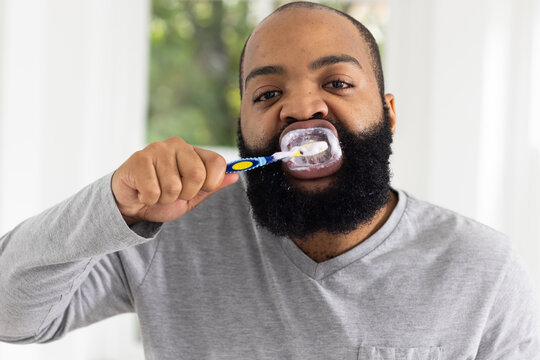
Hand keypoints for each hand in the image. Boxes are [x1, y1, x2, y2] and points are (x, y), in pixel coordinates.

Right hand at [111, 137, 238, 225]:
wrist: (131, 203)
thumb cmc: (163, 197)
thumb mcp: (192, 196)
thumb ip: (212, 186)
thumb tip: (235, 175)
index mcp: (194, 151)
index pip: (218, 163)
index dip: (211, 183)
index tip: (199, 190)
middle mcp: (178, 144)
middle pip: (197, 175)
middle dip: (186, 194)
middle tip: (173, 193)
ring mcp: (157, 149)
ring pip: (173, 186)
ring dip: (164, 199)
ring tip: (156, 192)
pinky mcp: (138, 159)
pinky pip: (153, 191)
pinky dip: (149, 199)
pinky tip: (143, 192)